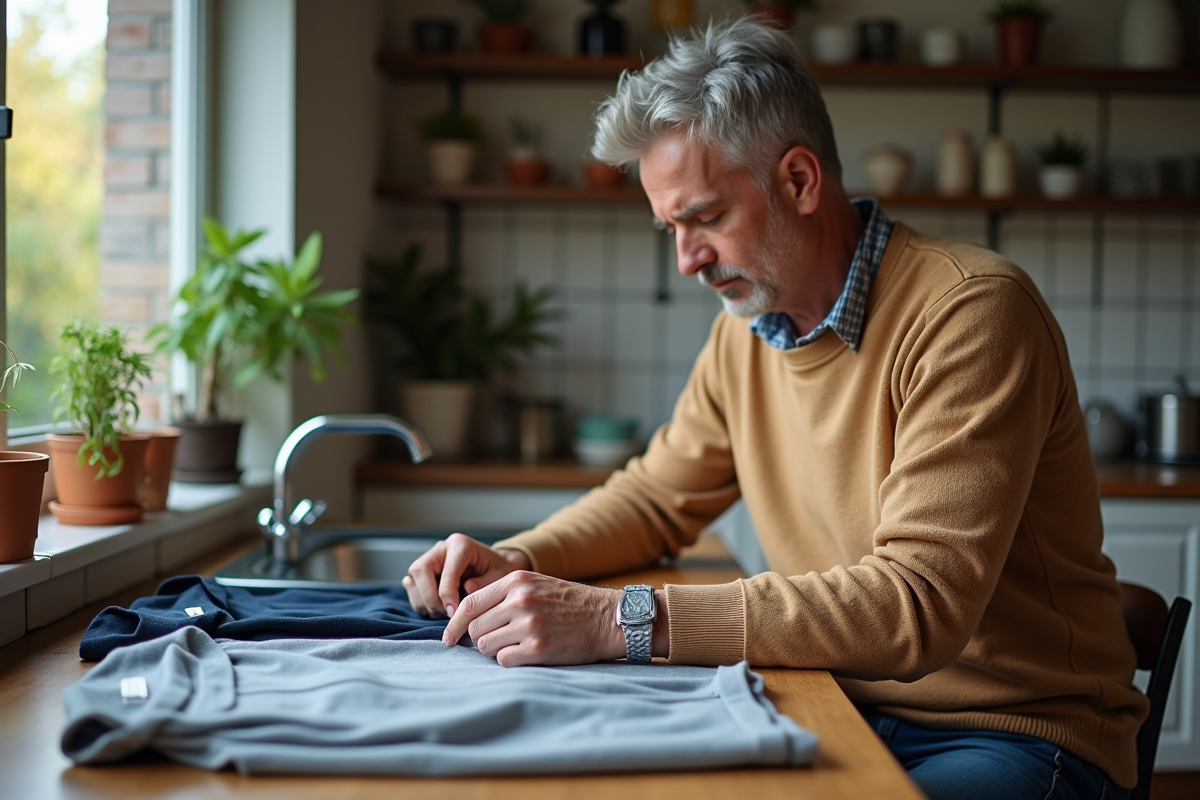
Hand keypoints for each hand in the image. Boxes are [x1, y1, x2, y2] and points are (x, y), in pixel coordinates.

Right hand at [403, 533, 530, 617]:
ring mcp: (429, 559)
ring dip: (426, 603)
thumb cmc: (499, 570)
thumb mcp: (501, 575)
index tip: (454, 614)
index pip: (445, 570)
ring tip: (446, 613)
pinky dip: (423, 604)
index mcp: (460, 545)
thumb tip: (466, 589)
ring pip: (413, 581)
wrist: (496, 566)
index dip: (447, 594)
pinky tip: (441, 609)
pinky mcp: (423, 572)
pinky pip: (413, 589)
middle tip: (446, 615)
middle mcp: (441, 549)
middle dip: (430, 598)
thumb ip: (485, 583)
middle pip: (420, 571)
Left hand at [440, 571, 626, 666]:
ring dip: (495, 650)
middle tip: (498, 641)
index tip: (449, 637)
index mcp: (516, 582)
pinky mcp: (538, 648)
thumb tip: (467, 617)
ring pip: (486, 646)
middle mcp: (519, 601)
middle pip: (475, 628)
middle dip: (480, 639)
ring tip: (516, 645)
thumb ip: (504, 595)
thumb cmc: (571, 604)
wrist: (608, 618)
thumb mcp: (536, 585)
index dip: (454, 624)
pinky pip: (504, 660)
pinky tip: (526, 654)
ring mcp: (529, 625)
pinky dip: (510, 660)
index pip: (469, 604)